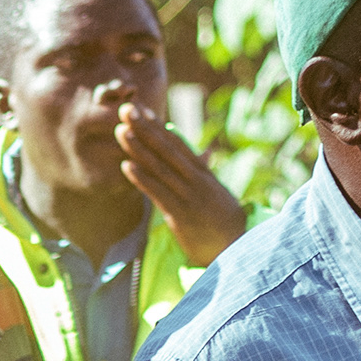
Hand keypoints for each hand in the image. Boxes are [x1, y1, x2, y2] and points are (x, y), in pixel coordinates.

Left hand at [115, 103, 247, 265]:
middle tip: (126, 109)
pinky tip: (127, 165)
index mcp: (204, 174)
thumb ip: (206, 173)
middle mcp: (196, 181)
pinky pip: (159, 194)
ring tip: (121, 130)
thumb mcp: (219, 193)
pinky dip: (143, 179)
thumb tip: (203, 152)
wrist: (238, 250)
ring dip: (139, 149)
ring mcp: (189, 197)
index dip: (158, 126)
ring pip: (160, 168)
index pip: (178, 144)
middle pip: (167, 150)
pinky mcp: (181, 216)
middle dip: (145, 129)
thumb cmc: (227, 224)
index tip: (142, 110)